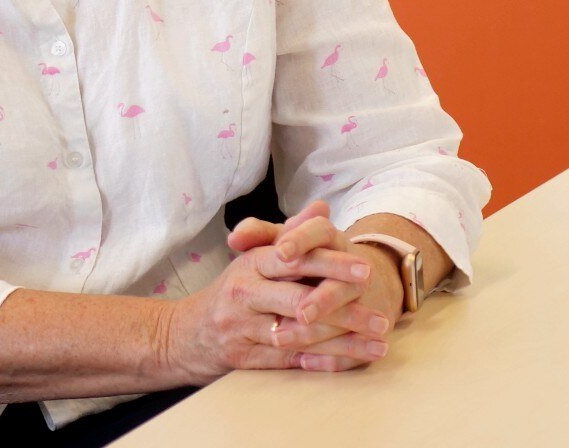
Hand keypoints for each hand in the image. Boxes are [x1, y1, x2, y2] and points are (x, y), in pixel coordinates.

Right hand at [166, 209, 386, 383]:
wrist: (187, 333)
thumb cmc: (235, 290)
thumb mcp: (257, 255)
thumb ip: (291, 231)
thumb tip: (321, 208)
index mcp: (251, 263)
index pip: (296, 260)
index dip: (331, 265)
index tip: (365, 270)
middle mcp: (245, 294)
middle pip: (300, 300)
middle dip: (344, 308)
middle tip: (380, 314)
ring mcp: (243, 329)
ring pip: (299, 335)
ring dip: (343, 341)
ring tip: (378, 340)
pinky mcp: (244, 360)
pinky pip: (289, 361)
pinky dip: (321, 361)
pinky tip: (350, 359)